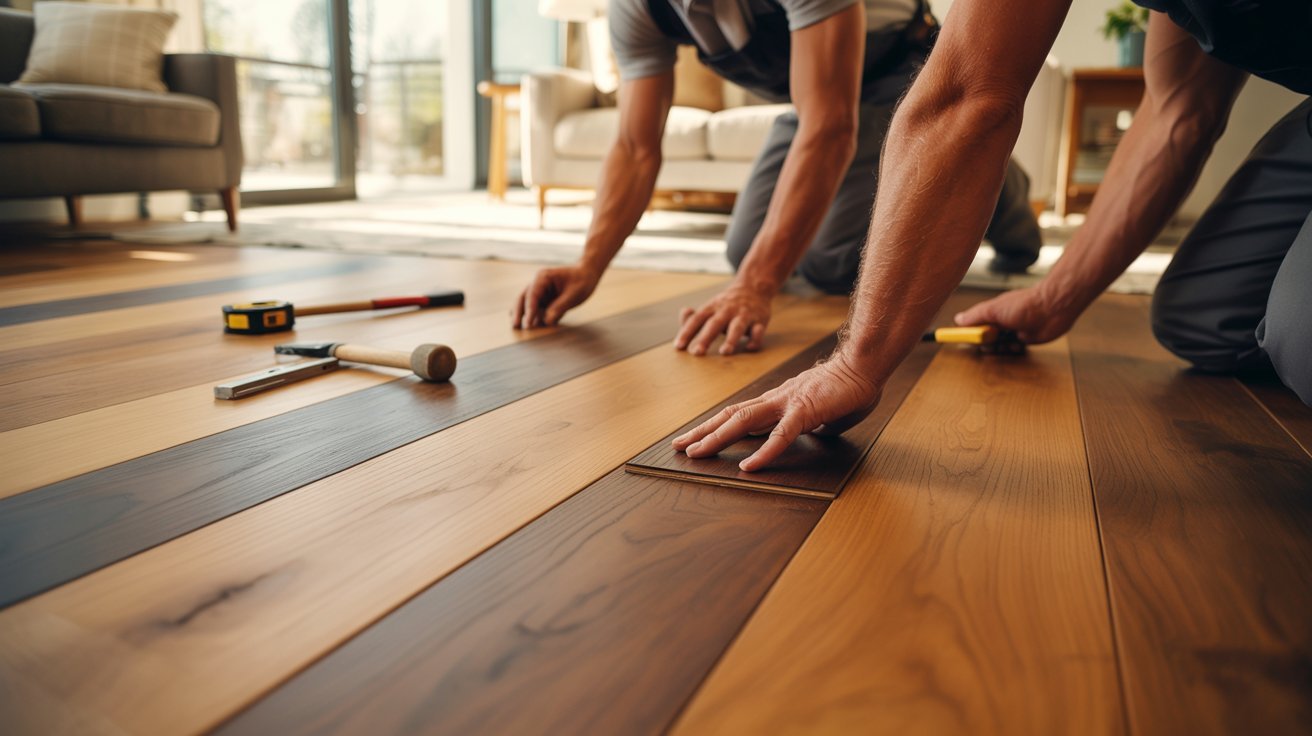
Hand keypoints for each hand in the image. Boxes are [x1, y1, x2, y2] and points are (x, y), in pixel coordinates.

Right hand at [511, 265, 599, 328]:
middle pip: (523, 298)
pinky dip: (531, 316)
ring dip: (521, 315)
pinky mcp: (544, 299)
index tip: (528, 323)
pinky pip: (535, 309)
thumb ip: (560, 307)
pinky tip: (528, 325)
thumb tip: (547, 321)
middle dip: (519, 312)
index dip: (529, 310)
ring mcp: (540, 292)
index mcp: (543, 277)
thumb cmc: (582, 281)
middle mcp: (538, 283)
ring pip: (525, 304)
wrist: (587, 274)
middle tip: (515, 326)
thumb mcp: (574, 294)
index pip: (532, 294)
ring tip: (516, 328)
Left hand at [672, 354, 881, 470]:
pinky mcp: (805, 410)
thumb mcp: (824, 412)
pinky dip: (763, 452)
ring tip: (697, 453)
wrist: (865, 364)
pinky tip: (749, 466)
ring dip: (716, 438)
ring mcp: (787, 403)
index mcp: (778, 400)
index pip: (738, 413)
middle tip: (679, 446)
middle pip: (730, 415)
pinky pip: (781, 435)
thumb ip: (814, 422)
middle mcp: (775, 399)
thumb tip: (816, 432)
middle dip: (702, 432)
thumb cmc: (849, 386)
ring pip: (743, 420)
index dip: (714, 426)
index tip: (695, 438)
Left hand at [673, 282, 772, 355]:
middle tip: (697, 353)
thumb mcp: (709, 307)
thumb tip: (684, 314)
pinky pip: (758, 330)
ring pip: (737, 327)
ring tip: (724, 352)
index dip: (687, 332)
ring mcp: (744, 315)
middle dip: (705, 338)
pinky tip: (749, 348)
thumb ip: (693, 317)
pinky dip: (755, 339)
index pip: (697, 319)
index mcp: (713, 308)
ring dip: (731, 339)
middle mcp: (727, 310)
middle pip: (715, 324)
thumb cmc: (727, 304)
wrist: (754, 287)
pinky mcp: (759, 320)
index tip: (679, 346)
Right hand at [952, 285, 1080, 343]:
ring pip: (998, 346)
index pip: (972, 325)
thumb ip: (975, 316)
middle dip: (984, 344)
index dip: (964, 332)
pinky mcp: (1024, 340)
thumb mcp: (993, 309)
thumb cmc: (1025, 305)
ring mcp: (1012, 331)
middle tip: (988, 343)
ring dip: (999, 348)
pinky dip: (1012, 350)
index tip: (953, 339)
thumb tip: (958, 319)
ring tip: (1005, 343)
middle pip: (984, 339)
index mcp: (991, 313)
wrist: (1052, 309)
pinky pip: (1012, 350)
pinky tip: (1017, 344)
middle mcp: (1000, 322)